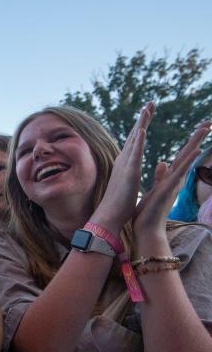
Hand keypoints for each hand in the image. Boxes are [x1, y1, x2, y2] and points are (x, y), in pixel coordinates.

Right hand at [90, 103, 153, 231]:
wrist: (108, 217)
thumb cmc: (117, 205)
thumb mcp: (126, 185)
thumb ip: (127, 175)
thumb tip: (127, 171)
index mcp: (126, 164)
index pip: (135, 141)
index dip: (141, 126)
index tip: (147, 113)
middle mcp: (124, 161)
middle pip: (135, 135)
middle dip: (143, 118)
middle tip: (151, 102)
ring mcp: (126, 166)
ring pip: (135, 140)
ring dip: (142, 123)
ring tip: (148, 108)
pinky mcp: (129, 174)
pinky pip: (135, 155)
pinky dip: (139, 142)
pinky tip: (143, 130)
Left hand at [133, 120, 211, 236]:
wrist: (146, 229)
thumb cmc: (150, 211)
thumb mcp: (155, 188)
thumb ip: (161, 175)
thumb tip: (164, 162)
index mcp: (170, 177)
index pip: (182, 156)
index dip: (191, 142)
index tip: (200, 128)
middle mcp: (175, 179)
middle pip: (188, 154)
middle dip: (198, 138)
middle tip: (209, 122)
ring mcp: (173, 184)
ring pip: (187, 160)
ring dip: (196, 144)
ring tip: (206, 129)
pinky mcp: (168, 189)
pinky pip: (179, 173)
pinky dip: (188, 162)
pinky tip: (197, 151)